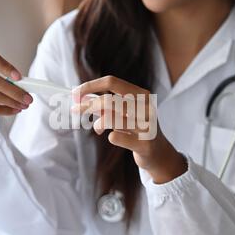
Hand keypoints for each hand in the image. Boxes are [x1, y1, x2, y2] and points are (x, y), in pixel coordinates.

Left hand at [72, 76, 186, 183]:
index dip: (91, 86)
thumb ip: (105, 105)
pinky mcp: (144, 144)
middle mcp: (146, 106)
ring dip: (99, 123)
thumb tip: (81, 97)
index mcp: (141, 94)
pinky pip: (117, 136)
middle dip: (88, 105)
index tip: (75, 93)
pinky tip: (113, 137)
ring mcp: (147, 125)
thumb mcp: (123, 113)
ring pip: (111, 118)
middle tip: (76, 110)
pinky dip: (111, 136)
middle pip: (109, 100)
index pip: (112, 82)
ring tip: (98, 128)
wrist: (158, 153)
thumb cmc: (137, 129)